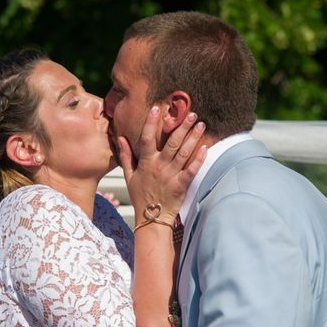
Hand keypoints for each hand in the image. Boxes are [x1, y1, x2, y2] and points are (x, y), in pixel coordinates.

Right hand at [118, 105, 205, 225]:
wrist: (151, 218)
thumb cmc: (140, 197)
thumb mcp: (128, 176)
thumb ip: (126, 156)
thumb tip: (120, 138)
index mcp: (146, 163)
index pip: (147, 138)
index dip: (151, 122)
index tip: (157, 108)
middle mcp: (159, 166)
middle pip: (172, 142)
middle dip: (182, 126)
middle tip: (191, 113)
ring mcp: (171, 175)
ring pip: (184, 152)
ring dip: (193, 137)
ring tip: (201, 124)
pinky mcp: (181, 185)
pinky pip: (191, 169)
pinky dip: (199, 158)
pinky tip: (205, 147)